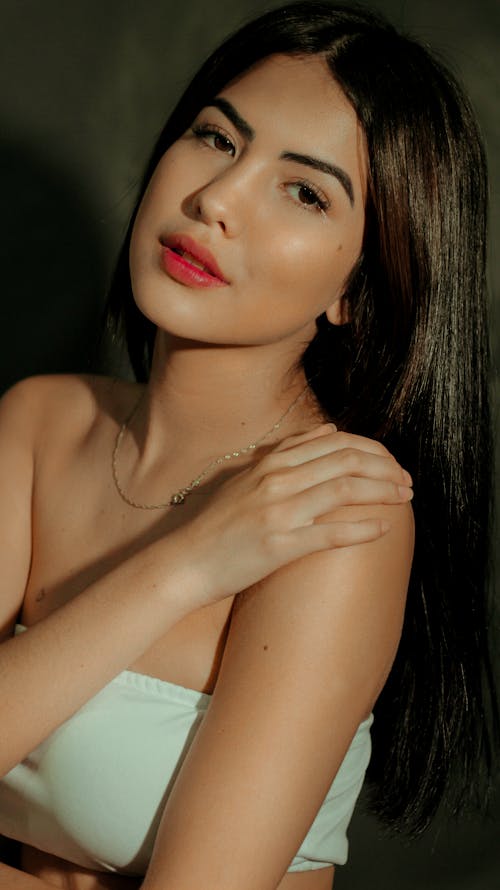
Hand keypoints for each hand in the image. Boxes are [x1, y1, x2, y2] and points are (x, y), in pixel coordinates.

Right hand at [180, 424, 412, 603]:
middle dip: (386, 469)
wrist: (186, 562)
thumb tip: (328, 429)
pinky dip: (363, 529)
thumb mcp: (248, 476)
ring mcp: (279, 511)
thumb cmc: (218, 524)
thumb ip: (287, 451)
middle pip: (348, 461)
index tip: (393, 465)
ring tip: (404, 500)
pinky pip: (331, 533)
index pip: (337, 443)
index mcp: (272, 462)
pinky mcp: (279, 545)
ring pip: (345, 489)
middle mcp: (277, 479)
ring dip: (383, 492)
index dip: (373, 451)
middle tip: (407, 483)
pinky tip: (384, 529)